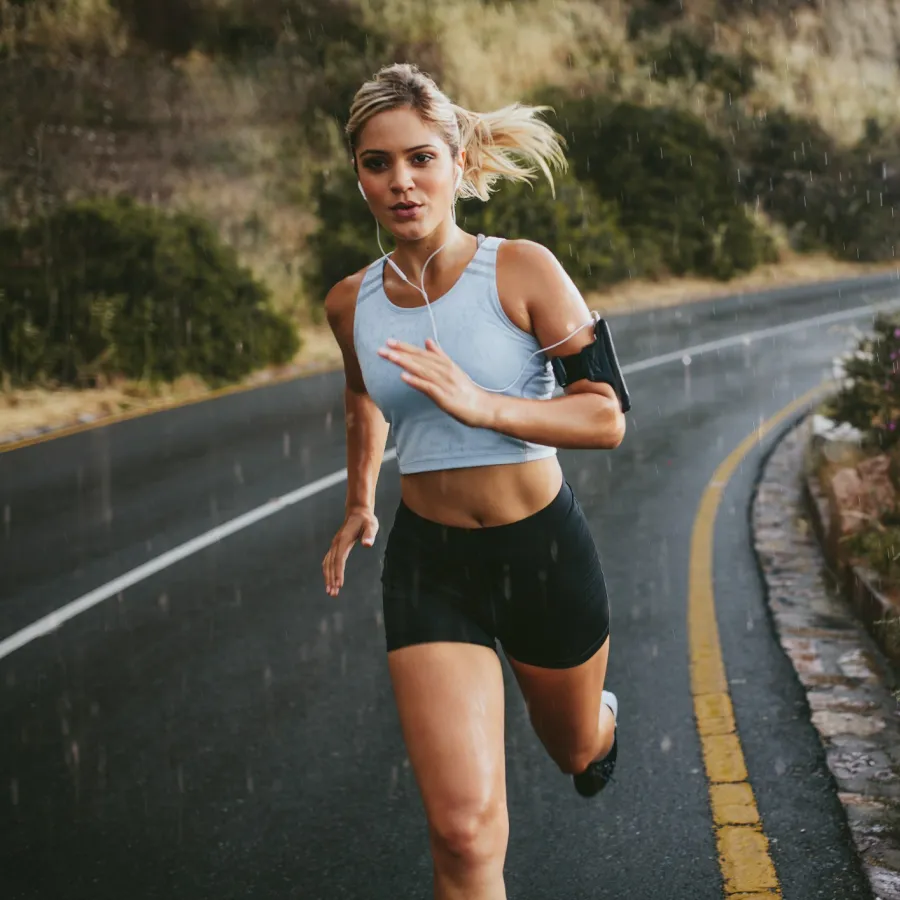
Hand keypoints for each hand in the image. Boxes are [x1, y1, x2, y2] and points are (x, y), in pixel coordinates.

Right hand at [323, 506, 378, 596]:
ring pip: (327, 564)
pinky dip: (328, 571)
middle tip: (333, 594)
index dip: (338, 572)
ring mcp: (334, 545)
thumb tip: (367, 545)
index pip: (339, 559)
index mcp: (343, 539)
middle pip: (331, 564)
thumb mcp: (371, 525)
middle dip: (331, 579)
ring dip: (328, 577)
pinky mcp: (335, 547)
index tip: (339, 584)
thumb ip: (369, 535)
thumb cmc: (366, 520)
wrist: (358, 512)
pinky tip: (329, 580)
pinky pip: (328, 561)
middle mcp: (336, 543)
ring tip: (330, 591)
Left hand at [377, 338, 494, 428]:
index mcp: (445, 364)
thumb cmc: (466, 390)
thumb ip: (440, 355)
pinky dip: (416, 381)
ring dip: (405, 363)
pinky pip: (429, 387)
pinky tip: (404, 377)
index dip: (405, 347)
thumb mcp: (453, 369)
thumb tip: (427, 341)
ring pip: (422, 370)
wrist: (483, 407)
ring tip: (390, 357)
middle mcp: (444, 371)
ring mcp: (445, 383)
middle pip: (419, 360)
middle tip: (383, 348)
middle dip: (400, 353)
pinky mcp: (445, 397)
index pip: (422, 353)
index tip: (389, 342)